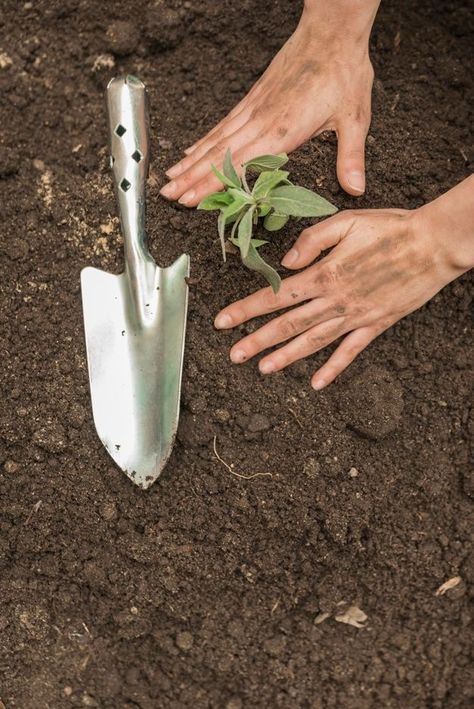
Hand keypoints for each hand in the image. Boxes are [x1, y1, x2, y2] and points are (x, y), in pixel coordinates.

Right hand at [161, 1, 378, 205]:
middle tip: (167, 195)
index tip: (190, 199)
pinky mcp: (253, 98)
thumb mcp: (354, 118)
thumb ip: (351, 155)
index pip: (239, 164)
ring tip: (169, 178)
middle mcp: (262, 121)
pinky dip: (204, 140)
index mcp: (283, 131)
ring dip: (190, 161)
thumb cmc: (343, 72)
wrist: (331, 30)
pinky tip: (191, 151)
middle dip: (191, 178)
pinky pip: (223, 124)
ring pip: (215, 140)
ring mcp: (254, 108)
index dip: (212, 184)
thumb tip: (355, 188)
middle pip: (218, 154)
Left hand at [213, 201, 467, 388]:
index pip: (276, 295)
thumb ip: (312, 240)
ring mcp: (356, 316)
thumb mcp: (347, 221)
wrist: (435, 244)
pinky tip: (316, 383)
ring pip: (314, 342)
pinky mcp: (376, 325)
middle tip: (233, 356)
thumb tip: (286, 263)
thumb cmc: (391, 228)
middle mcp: (335, 300)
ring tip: (263, 370)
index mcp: (324, 273)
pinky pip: (350, 351)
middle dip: (257, 341)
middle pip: (288, 324)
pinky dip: (333, 369)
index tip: (222, 322)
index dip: (246, 309)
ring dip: (287, 357)